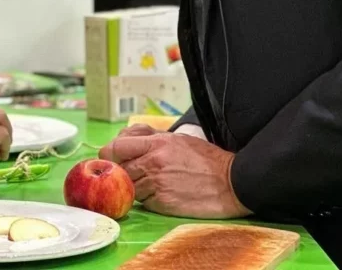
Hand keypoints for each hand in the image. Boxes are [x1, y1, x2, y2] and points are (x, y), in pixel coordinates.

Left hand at [99, 132, 250, 218]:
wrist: (232, 182)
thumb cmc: (206, 159)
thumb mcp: (177, 138)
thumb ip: (149, 137)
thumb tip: (124, 139)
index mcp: (156, 143)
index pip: (115, 148)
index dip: (109, 155)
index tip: (111, 159)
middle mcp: (153, 163)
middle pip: (119, 170)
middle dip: (121, 172)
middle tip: (130, 173)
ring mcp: (157, 184)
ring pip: (129, 188)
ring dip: (134, 187)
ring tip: (150, 184)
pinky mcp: (164, 204)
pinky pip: (144, 203)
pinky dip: (147, 200)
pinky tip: (161, 195)